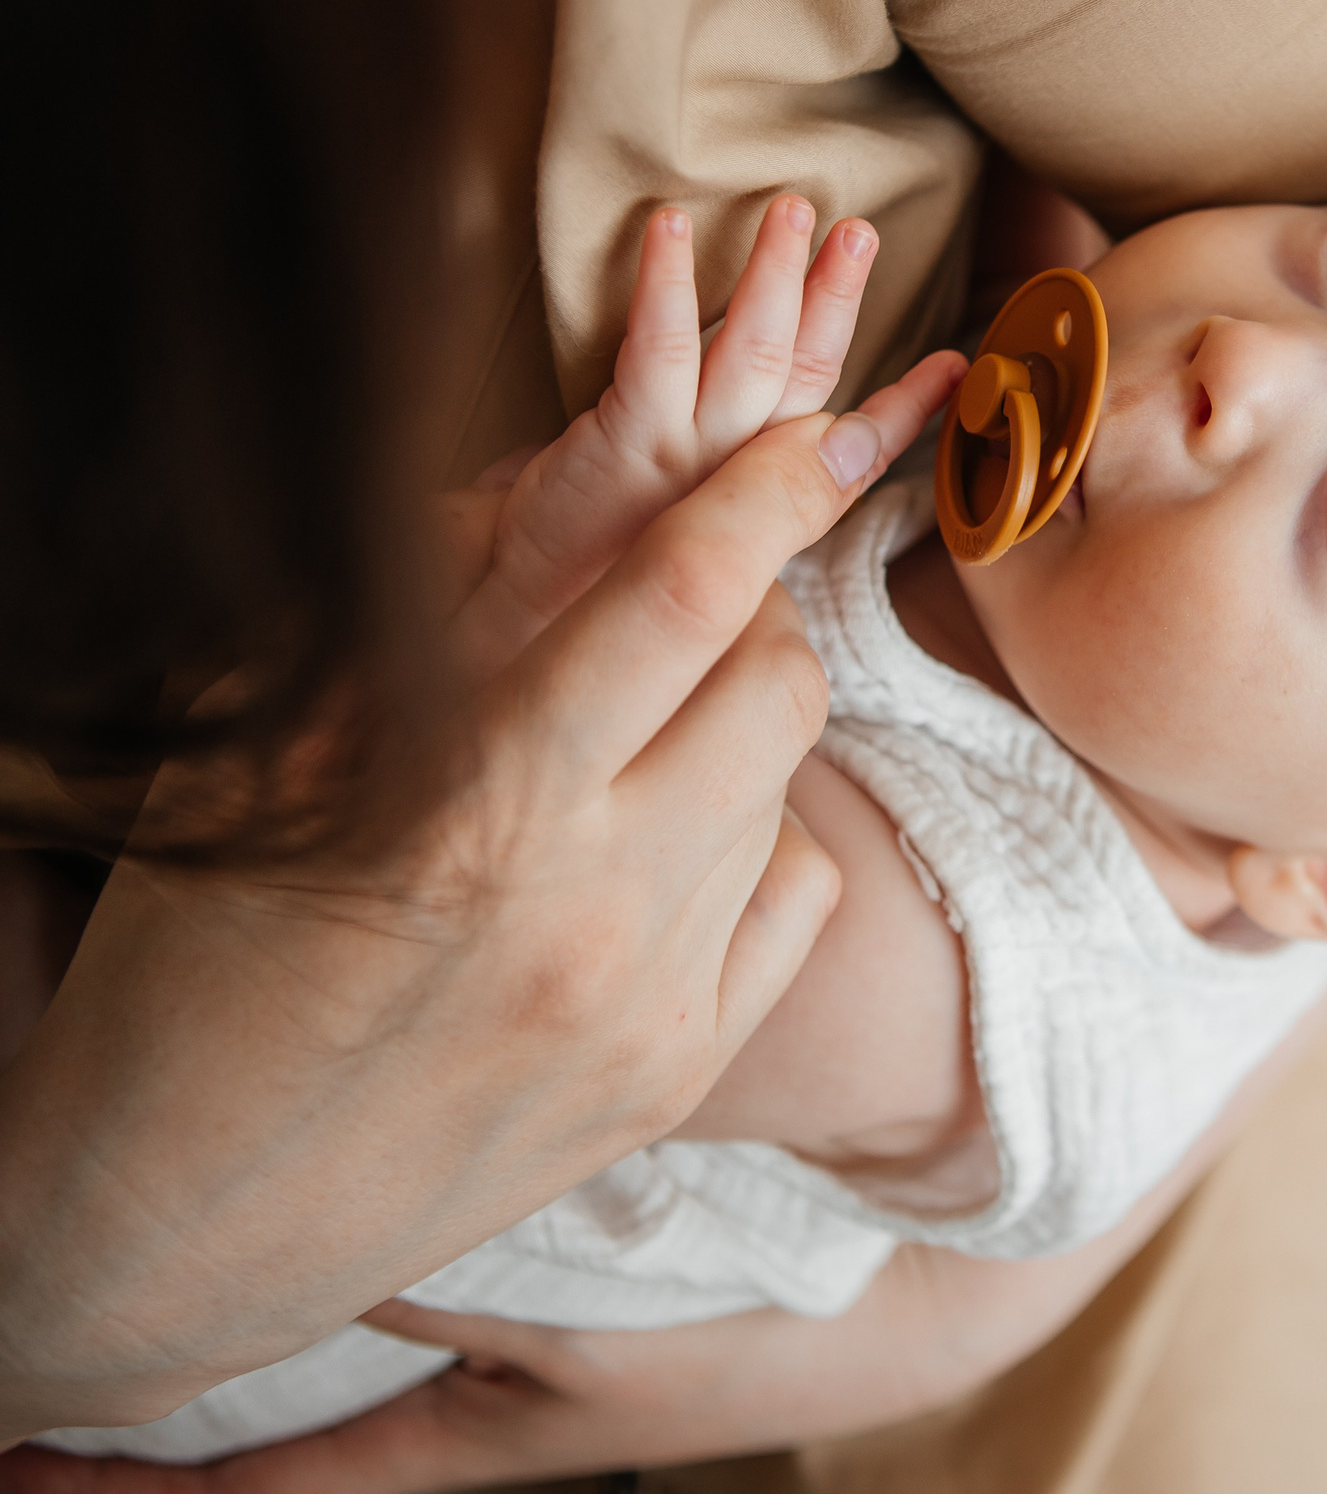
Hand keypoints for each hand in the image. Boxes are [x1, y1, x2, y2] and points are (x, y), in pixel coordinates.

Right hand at [0, 207, 964, 1436]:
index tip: (807, 441)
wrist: (179, 1226)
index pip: (682, 598)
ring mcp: (654, 998)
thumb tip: (563, 484)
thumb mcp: (275, 770)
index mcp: (473, 803)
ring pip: (786, 786)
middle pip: (779, 679)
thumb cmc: (189, 973)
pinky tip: (662, 845)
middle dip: (754, 609)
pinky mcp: (681, 1072)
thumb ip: (427, 625)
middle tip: (677, 607)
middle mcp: (593, 902)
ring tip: (630, 740)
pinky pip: (796, 897)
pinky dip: (751, 842)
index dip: (767, 493)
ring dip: (734, 728)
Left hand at [454, 195, 962, 676]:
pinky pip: (659, 350)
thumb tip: (545, 464)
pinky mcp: (630, 445)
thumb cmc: (550, 594)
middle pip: (804, 376)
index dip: (902, 411)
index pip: (845, 453)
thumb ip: (608, 497)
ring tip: (798, 208)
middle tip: (862, 232)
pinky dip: (667, 283)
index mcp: (746, 501)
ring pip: (753, 354)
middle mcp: (734, 479)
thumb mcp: (610, 544)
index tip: (957, 370)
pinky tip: (670, 226)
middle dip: (837, 301)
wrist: (508, 640)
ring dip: (778, 274)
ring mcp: (687, 461)